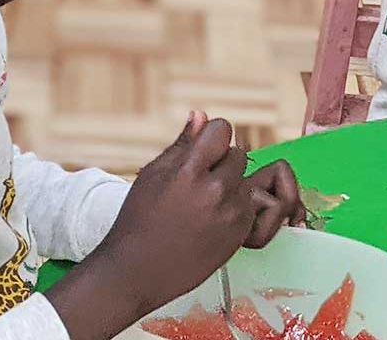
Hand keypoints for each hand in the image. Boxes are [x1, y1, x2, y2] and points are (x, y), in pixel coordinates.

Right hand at [46, 112, 302, 339]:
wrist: (137, 271)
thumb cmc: (139, 219)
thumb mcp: (153, 176)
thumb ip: (183, 144)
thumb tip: (201, 114)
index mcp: (189, 171)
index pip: (222, 130)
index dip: (212, 137)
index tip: (202, 150)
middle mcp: (215, 190)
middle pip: (238, 154)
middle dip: (221, 162)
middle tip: (197, 182)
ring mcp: (231, 213)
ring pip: (246, 180)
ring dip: (230, 185)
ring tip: (202, 203)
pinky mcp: (240, 233)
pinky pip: (249, 205)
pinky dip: (235, 208)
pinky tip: (210, 220)